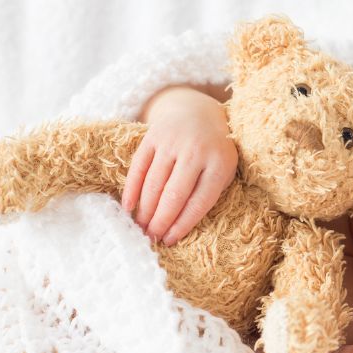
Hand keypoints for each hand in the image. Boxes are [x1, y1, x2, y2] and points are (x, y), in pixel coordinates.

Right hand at [121, 87, 237, 244]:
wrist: (199, 112)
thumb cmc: (214, 151)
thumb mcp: (223, 170)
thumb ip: (208, 194)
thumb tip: (178, 227)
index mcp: (220, 163)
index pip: (199, 202)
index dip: (182, 224)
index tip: (170, 240)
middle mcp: (196, 151)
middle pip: (174, 194)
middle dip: (160, 221)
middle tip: (151, 238)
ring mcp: (173, 141)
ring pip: (154, 182)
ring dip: (145, 209)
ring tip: (141, 227)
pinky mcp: (154, 135)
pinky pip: (139, 166)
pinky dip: (132, 189)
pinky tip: (129, 207)